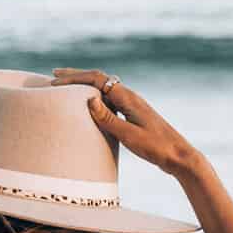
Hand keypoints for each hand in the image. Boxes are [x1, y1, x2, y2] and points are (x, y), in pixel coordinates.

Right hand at [49, 66, 200, 177]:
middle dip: (76, 77)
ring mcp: (132, 106)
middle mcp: (129, 98)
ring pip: (104, 90)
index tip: (55, 80)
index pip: (97, 80)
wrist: (178, 156)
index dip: (75, 78)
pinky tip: (89, 106)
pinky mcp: (133, 116)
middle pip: (99, 80)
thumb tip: (89, 99)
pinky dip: (95, 99)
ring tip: (67, 88)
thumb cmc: (156, 147)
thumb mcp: (129, 135)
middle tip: (54, 76)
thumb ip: (109, 118)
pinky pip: (109, 101)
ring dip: (84, 86)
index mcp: (128, 98)